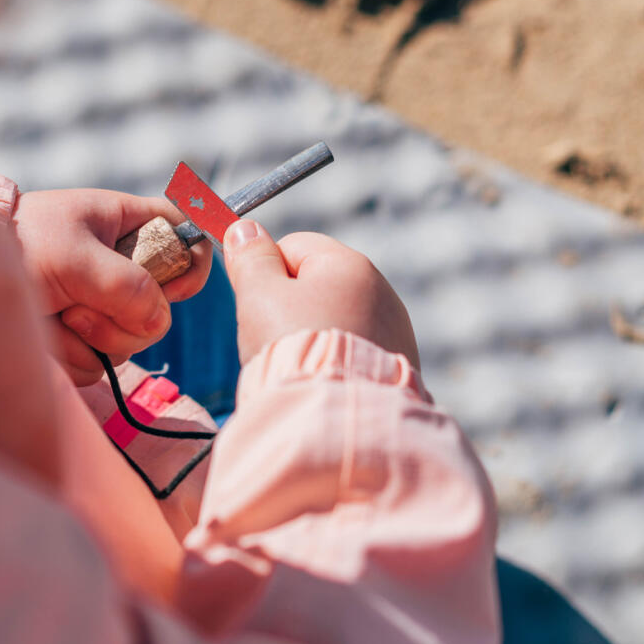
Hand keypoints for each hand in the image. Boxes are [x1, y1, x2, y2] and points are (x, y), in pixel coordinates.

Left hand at [12, 189, 212, 383]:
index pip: (185, 235)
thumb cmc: (19, 245)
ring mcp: (102, 306)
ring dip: (92, 336)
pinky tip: (47, 331)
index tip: (174, 287)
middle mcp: (121, 266)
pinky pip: (98, 365)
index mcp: (127, 225)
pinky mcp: (81, 340)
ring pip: (130, 343)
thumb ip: (124, 283)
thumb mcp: (74, 255)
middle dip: (124, 316)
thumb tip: (158, 320)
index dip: (192, 262)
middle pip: (161, 307)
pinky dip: (72, 354)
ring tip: (58, 311)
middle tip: (80, 301)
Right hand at [224, 221, 419, 369]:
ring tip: (299, 366)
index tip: (256, 303)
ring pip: (335, 319)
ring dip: (313, 335)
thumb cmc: (291, 348)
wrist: (332, 415)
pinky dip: (336, 360)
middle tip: (274, 339)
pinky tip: (322, 381)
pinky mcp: (398, 364)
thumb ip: (251, 257)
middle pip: (317, 285)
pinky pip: (355, 350)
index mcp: (348, 264)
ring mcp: (394, 329)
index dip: (267, 272)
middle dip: (290, 308)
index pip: (294, 247)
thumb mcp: (258, 295)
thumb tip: (245, 228)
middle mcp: (380, 290)